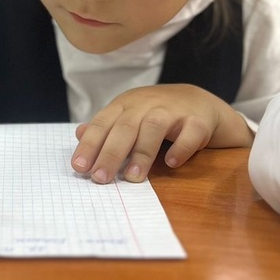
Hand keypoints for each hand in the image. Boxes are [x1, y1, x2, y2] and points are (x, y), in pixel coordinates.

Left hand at [71, 84, 252, 183]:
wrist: (200, 102)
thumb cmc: (157, 114)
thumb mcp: (129, 117)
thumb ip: (106, 128)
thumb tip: (79, 134)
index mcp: (126, 105)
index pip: (103, 123)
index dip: (90, 145)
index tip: (80, 167)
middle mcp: (147, 104)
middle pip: (126, 127)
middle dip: (111, 153)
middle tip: (100, 178)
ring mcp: (173, 110)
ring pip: (154, 127)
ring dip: (142, 153)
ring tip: (132, 178)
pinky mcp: (198, 120)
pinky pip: (190, 132)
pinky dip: (180, 147)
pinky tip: (171, 163)